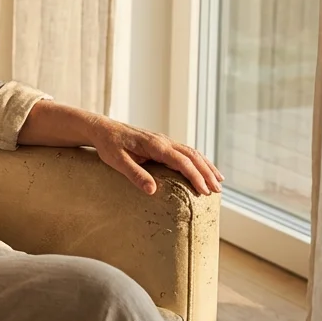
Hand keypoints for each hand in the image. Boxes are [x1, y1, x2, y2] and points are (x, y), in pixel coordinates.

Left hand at [90, 119, 223, 195]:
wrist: (102, 128)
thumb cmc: (108, 145)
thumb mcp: (117, 161)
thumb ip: (134, 174)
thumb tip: (152, 190)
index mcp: (155, 145)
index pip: (181, 161)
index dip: (195, 177)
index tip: (204, 191)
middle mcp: (163, 141)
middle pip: (192, 156)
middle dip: (206, 173)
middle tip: (217, 191)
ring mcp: (164, 140)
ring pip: (192, 152)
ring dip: (206, 166)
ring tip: (219, 182)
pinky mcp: (162, 143)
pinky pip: (185, 151)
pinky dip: (198, 160)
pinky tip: (204, 169)